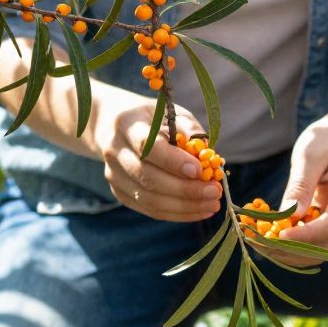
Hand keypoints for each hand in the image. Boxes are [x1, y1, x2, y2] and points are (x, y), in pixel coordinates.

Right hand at [91, 96, 219, 222]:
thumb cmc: (151, 118)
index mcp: (126, 123)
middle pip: (148, 177)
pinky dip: (177, 213)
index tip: (199, 170)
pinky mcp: (119, 192)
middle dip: (185, 189)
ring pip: (149, 199)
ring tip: (212, 204)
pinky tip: (199, 210)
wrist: (114, 127)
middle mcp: (114, 151)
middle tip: (214, 192)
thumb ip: (189, 130)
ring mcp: (113, 175)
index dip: (173, 161)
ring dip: (184, 206)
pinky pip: (150, 209)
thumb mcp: (171, 112)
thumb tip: (210, 158)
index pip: (148, 146)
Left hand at [275, 113, 327, 254]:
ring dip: (295, 253)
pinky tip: (274, 239)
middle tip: (263, 245)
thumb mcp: (309, 154)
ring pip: (326, 249)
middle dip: (298, 249)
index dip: (308, 234)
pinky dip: (297, 246)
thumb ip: (301, 185)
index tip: (280, 236)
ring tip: (264, 244)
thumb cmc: (326, 140)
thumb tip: (290, 215)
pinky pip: (320, 242)